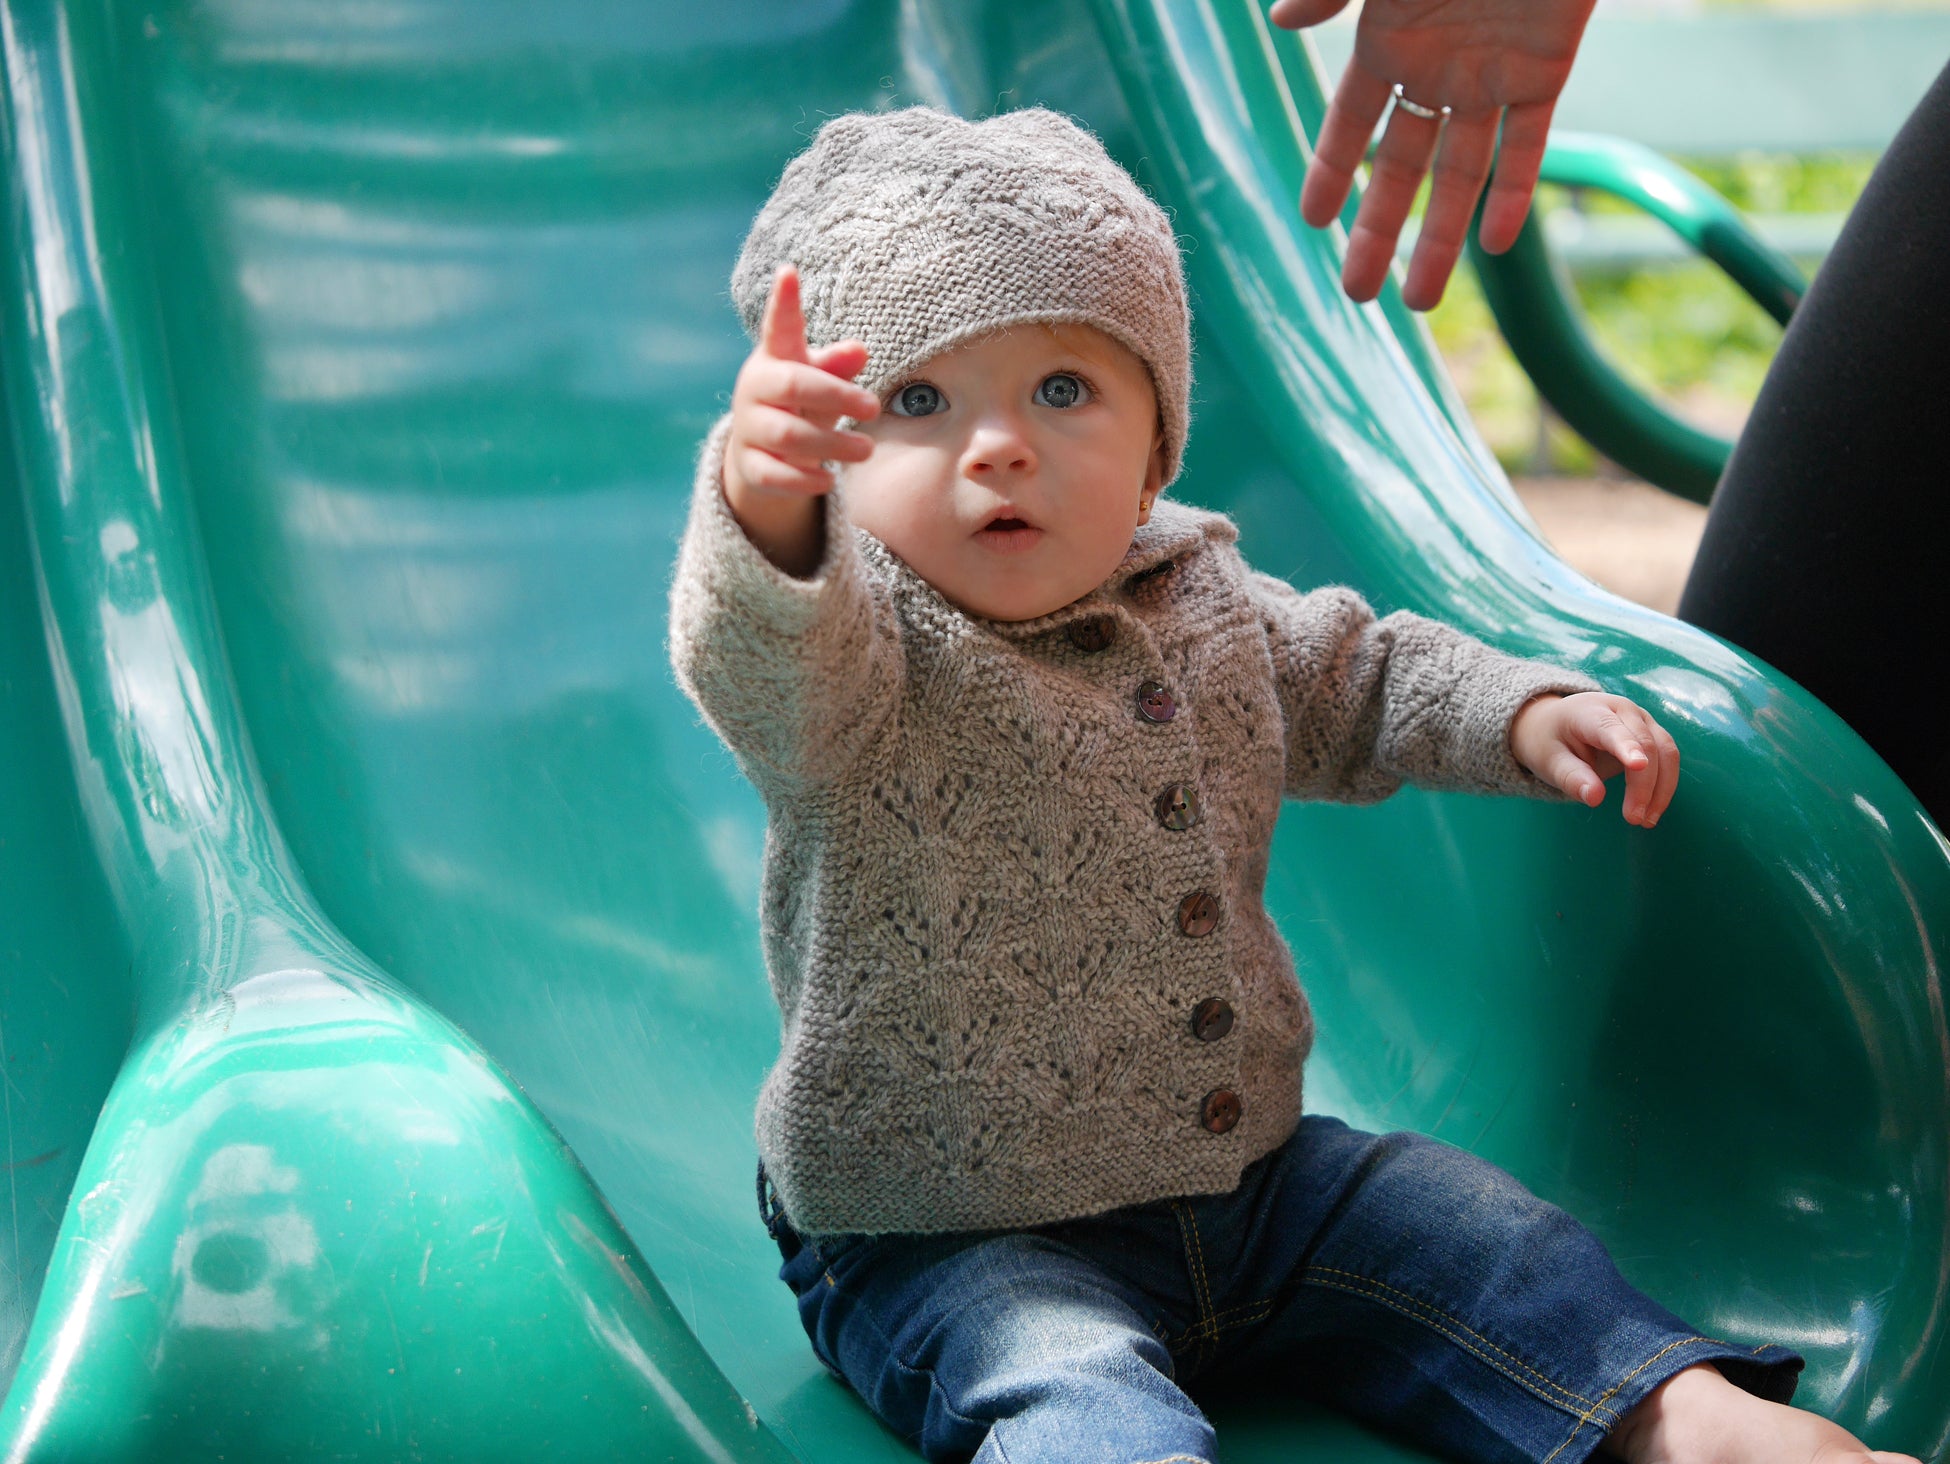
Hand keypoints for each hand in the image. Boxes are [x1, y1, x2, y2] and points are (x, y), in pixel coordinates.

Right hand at [726, 264, 879, 502]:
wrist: (761, 454)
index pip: (778, 326)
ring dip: (832, 445)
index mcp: (774, 358)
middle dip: (836, 396)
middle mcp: (755, 389)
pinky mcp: (750, 467)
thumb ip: (837, 365)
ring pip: (788, 436)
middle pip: (793, 386)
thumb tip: (859, 349)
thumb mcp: (820, 380)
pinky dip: (804, 480)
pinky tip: (829, 480)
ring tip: (867, 450)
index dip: (783, 301)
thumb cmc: (800, 404)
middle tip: (874, 407)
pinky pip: (775, 476)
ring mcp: (749, 429)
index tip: (789, 271)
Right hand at [1270, 0, 1596, 308]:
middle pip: (1400, 167)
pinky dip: (1514, 193)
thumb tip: (1281, 21)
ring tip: (1420, 303)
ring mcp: (1490, 74)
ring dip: (1440, 237)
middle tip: (1356, 295)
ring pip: (1461, 172)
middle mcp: (1435, 66)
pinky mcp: (1546, 70)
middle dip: (1378, 231)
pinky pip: (1528, 145)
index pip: (1350, 123)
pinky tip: (1493, 245)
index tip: (1313, 223)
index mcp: (1388, 37)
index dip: (1331, 173)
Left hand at [1509, 692, 1678, 826]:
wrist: (1556, 723)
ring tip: (1646, 821)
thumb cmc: (1551, 742)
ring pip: (1666, 751)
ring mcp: (1642, 720)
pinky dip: (1664, 786)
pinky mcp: (1652, 733)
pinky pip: (1668, 758)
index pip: (1612, 729)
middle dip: (1644, 784)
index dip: (1626, 747)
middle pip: (1646, 744)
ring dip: (1662, 788)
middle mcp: (1623, 710)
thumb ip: (1571, 777)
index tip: (1637, 766)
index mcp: (1590, 711)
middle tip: (1634, 819)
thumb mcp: (1549, 761)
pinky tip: (1652, 810)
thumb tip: (1595, 798)